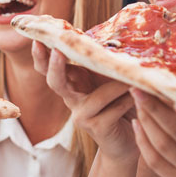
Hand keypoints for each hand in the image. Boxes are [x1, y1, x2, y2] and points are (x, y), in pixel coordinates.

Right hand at [32, 41, 137, 162]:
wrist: (129, 139)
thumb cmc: (121, 103)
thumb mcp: (111, 79)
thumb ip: (107, 63)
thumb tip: (117, 37)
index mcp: (73, 83)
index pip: (50, 67)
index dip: (41, 55)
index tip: (37, 39)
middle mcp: (72, 99)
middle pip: (55, 82)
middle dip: (55, 66)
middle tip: (57, 51)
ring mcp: (81, 115)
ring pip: (95, 98)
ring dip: (116, 87)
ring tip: (133, 79)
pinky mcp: (96, 128)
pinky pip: (113, 110)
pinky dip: (127, 101)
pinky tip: (138, 97)